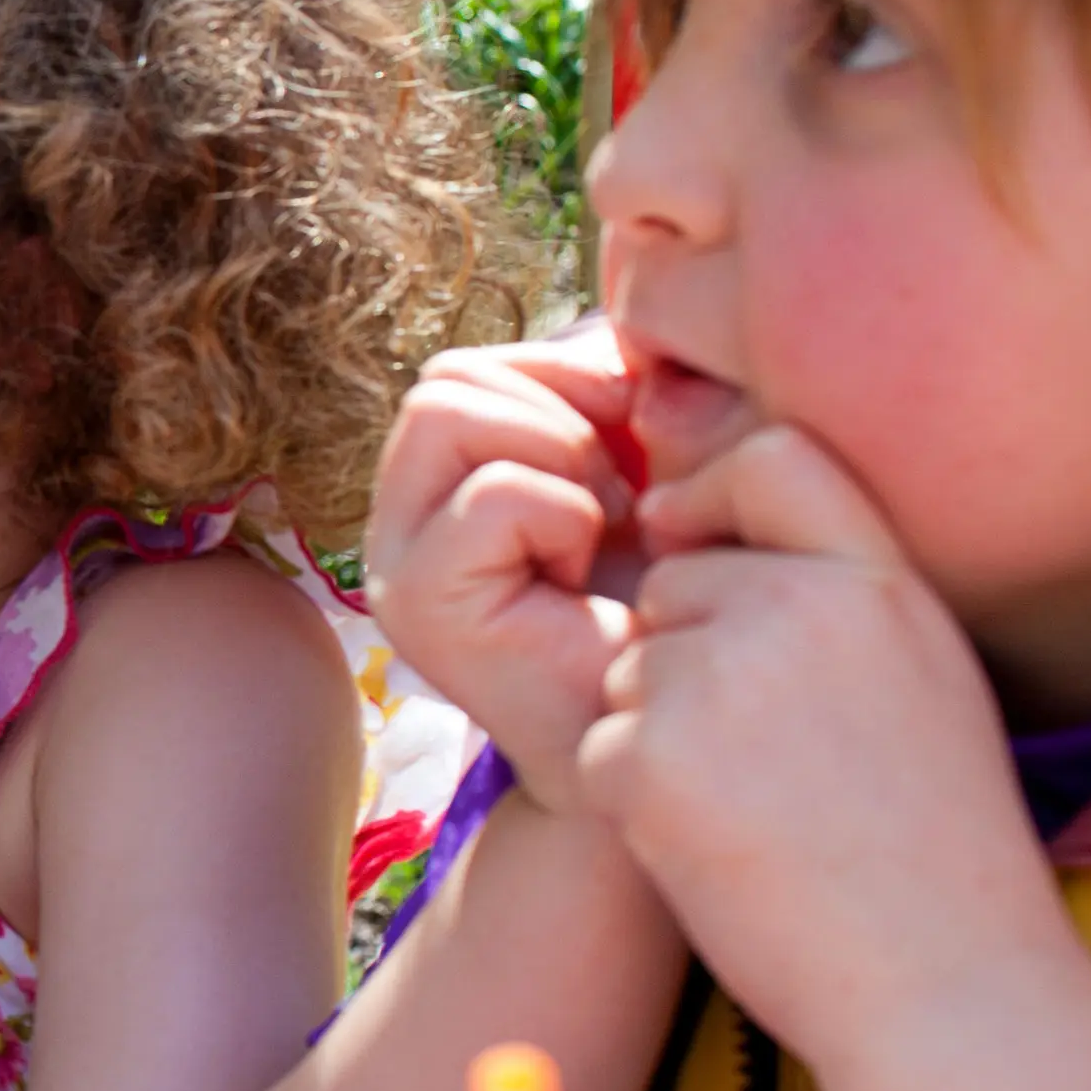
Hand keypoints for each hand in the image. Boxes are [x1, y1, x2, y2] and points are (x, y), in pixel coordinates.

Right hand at [365, 324, 641, 812]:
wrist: (685, 739)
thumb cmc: (692, 604)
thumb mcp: (668, 467)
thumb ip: (639, 392)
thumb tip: (625, 350)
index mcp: (453, 483)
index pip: (480, 364)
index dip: (575, 377)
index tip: (641, 457)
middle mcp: (404, 519)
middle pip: (450, 379)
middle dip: (560, 414)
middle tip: (621, 501)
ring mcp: (397, 561)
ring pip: (448, 410)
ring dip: (558, 455)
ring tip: (599, 533)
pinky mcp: (418, 605)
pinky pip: (492, 493)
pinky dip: (562, 514)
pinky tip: (585, 576)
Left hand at [577, 425, 1060, 1071]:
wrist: (942, 987)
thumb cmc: (936, 846)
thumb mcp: (924, 678)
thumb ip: (836, 596)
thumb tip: (705, 537)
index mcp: (880, 582)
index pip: (773, 457)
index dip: (719, 493)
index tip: (702, 542)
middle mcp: (795, 608)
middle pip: (674, 586)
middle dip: (690, 658)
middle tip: (774, 762)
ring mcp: (710, 678)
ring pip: (630, 671)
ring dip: (663, 734)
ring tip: (761, 812)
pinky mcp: (642, 755)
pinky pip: (601, 748)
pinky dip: (637, 801)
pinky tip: (720, 850)